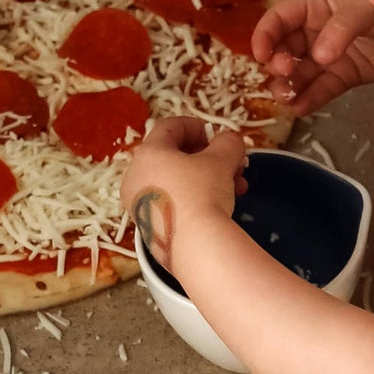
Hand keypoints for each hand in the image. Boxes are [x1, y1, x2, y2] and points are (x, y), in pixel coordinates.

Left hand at [121, 117, 247, 263]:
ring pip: (176, 181)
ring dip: (208, 178)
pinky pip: (172, 201)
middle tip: (232, 163)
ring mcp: (139, 204)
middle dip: (209, 157)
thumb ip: (228, 143)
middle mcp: (136, 176)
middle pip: (173, 156)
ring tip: (237, 186)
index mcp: (148, 153)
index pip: (169, 127)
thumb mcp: (222, 160)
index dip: (195, 126)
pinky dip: (195, 197)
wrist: (194, 247)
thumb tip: (230, 141)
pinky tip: (222, 205)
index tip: (215, 135)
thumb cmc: (203, 193)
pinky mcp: (149, 226)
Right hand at [254, 0, 373, 115]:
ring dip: (288, 85)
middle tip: (285, 71)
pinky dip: (310, 99)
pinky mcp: (346, 76)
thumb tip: (319, 56)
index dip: (265, 35)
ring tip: (287, 96)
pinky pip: (322, 89)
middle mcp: (315, 30)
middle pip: (284, 49)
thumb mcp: (365, 6)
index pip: (279, 18)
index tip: (260, 54)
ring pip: (300, 73)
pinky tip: (300, 107)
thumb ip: (342, 28)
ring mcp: (330, 55)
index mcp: (314, 4)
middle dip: (277, 63)